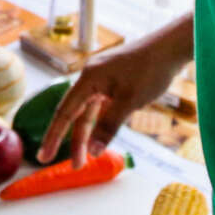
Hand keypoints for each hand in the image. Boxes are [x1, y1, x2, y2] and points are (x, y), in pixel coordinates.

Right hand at [38, 18, 192, 166]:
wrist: (170, 48)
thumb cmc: (150, 70)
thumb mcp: (129, 101)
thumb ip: (108, 126)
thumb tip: (93, 152)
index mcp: (88, 79)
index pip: (64, 112)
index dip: (53, 136)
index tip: (44, 157)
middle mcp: (90, 78)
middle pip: (76, 114)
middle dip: (74, 141)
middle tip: (73, 167)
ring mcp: (102, 80)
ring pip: (89, 112)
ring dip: (88, 135)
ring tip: (86, 159)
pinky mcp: (114, 83)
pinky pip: (101, 107)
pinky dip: (99, 123)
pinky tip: (100, 138)